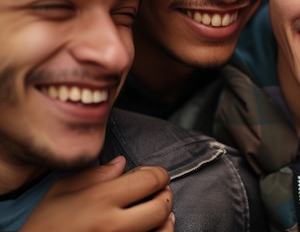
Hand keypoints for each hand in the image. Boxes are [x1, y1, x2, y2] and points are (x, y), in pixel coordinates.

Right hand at [20, 156, 173, 231]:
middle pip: (162, 204)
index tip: (153, 175)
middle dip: (164, 194)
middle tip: (157, 191)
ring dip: (165, 216)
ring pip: (164, 227)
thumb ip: (94, 175)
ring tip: (155, 210)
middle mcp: (115, 224)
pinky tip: (154, 228)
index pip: (150, 179)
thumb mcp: (62, 192)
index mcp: (100, 200)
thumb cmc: (46, 225)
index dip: (157, 174)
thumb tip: (122, 163)